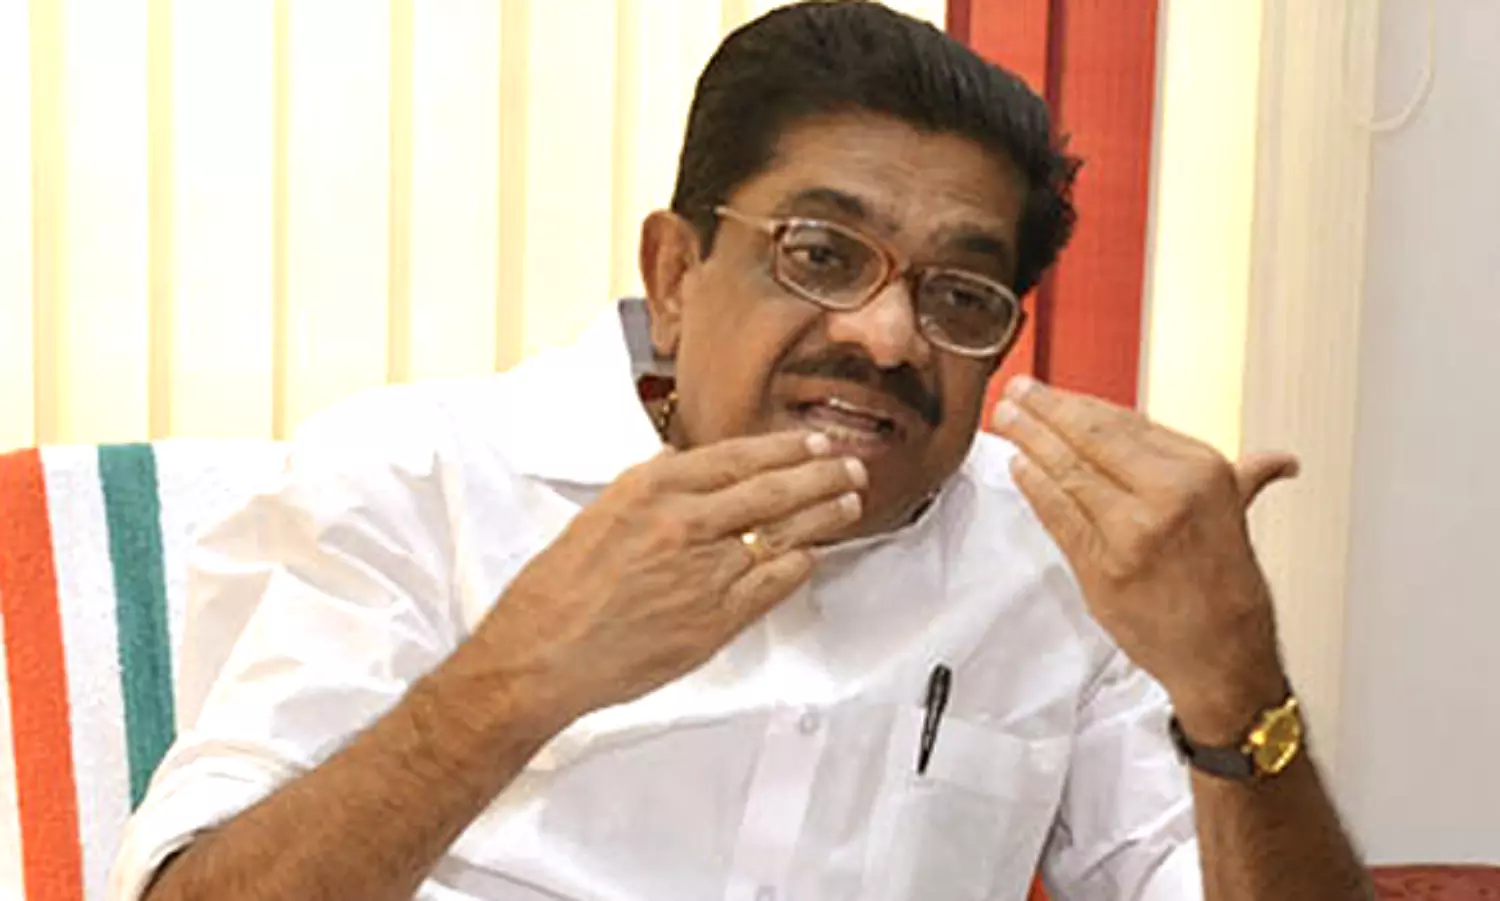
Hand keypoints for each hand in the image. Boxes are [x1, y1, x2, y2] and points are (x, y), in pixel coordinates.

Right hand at [483, 431, 866, 717]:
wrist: (542, 654)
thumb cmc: (559, 589)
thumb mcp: (602, 514)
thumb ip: (654, 493)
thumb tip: (694, 475)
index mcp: (652, 487)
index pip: (738, 455)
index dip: (785, 448)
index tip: (812, 442)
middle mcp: (685, 521)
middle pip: (773, 489)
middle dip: (821, 474)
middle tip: (850, 467)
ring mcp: (706, 570)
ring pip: (783, 532)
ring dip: (823, 516)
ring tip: (848, 504)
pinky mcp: (717, 618)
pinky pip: (774, 584)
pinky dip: (798, 566)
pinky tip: (812, 557)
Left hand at [991, 376, 1299, 741]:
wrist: (1223, 656)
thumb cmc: (1227, 588)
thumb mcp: (1238, 518)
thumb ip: (1242, 478)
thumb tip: (1277, 461)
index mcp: (1203, 472)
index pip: (1126, 422)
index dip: (1081, 403)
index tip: (1054, 392)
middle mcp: (1169, 494)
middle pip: (1091, 437)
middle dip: (1045, 409)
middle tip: (1016, 392)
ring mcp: (1132, 530)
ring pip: (1069, 471)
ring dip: (1030, 440)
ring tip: (1006, 419)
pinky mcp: (1102, 566)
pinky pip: (1058, 515)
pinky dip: (1034, 487)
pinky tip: (1020, 467)